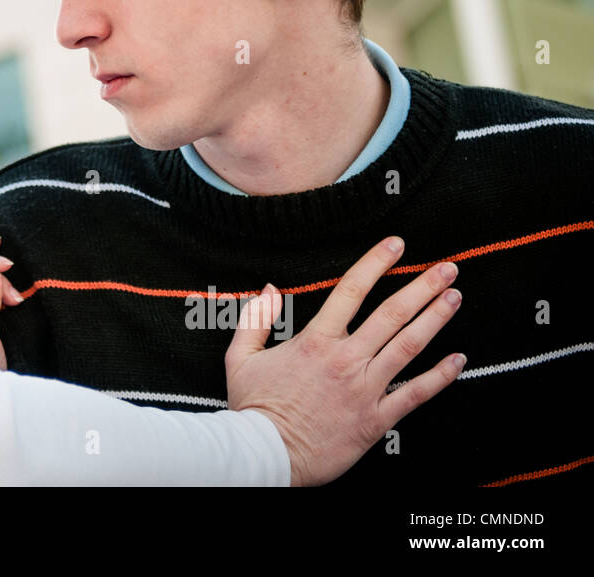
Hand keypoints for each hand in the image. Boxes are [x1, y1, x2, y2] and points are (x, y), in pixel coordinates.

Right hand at [224, 236, 464, 486]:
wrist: (267, 454)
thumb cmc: (253, 408)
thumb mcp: (241, 357)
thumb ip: (255, 319)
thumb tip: (269, 289)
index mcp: (315, 341)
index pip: (351, 291)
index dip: (376, 263)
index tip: (395, 245)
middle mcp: (346, 360)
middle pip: (392, 314)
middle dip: (422, 287)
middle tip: (447, 269)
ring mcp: (365, 389)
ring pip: (408, 347)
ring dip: (434, 320)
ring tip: (454, 298)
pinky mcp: (376, 419)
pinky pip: (415, 395)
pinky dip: (440, 376)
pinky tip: (457, 360)